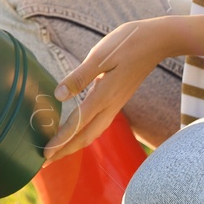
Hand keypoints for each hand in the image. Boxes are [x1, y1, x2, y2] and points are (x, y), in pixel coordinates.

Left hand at [42, 17, 179, 163]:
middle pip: (86, 136)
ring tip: (58, 151)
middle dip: (65, 150)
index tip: (45, 154)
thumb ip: (79, 77)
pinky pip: (100, 123)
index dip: (60, 140)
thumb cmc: (128, 42)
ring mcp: (116, 103)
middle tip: (45, 162)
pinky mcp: (119, 99)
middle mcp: (111, 104)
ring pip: (94, 132)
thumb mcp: (100, 55)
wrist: (158, 41)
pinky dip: (85, 132)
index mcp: (104, 95)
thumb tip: (59, 95)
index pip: (78, 124)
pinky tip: (78, 131)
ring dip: (74, 144)